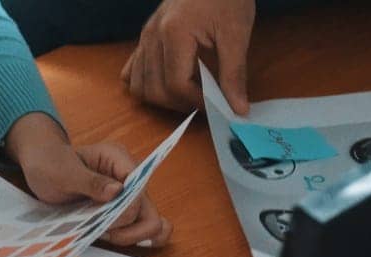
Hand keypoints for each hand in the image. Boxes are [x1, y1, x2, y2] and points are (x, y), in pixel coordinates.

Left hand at [5, 114, 172, 247]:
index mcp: (118, 159)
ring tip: (102, 233)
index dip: (126, 210)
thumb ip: (90, 182)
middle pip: (149, 211)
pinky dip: (134, 237)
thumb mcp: (64, 173)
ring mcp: (127, 195)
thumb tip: (118, 191)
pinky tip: (117, 239)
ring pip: (148, 223)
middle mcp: (129, 177)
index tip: (104, 220)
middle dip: (131, 230)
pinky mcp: (121, 210)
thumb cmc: (50, 164)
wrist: (40, 167)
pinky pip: (140, 226)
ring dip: (129, 236)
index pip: (139, 189)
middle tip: (103, 232)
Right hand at [122, 0, 255, 114]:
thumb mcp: (236, 33)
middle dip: (181, 104)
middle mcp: (152, 37)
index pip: (176, 85)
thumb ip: (234, 73)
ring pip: (139, 86)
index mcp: (174, 34)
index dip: (197, 102)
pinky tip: (168, 82)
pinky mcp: (144, 37)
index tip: (218, 105)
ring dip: (162, 98)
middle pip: (155, 90)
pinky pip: (132, 71)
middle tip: (206, 101)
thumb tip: (238, 109)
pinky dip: (146, 84)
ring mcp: (144, 37)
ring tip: (188, 93)